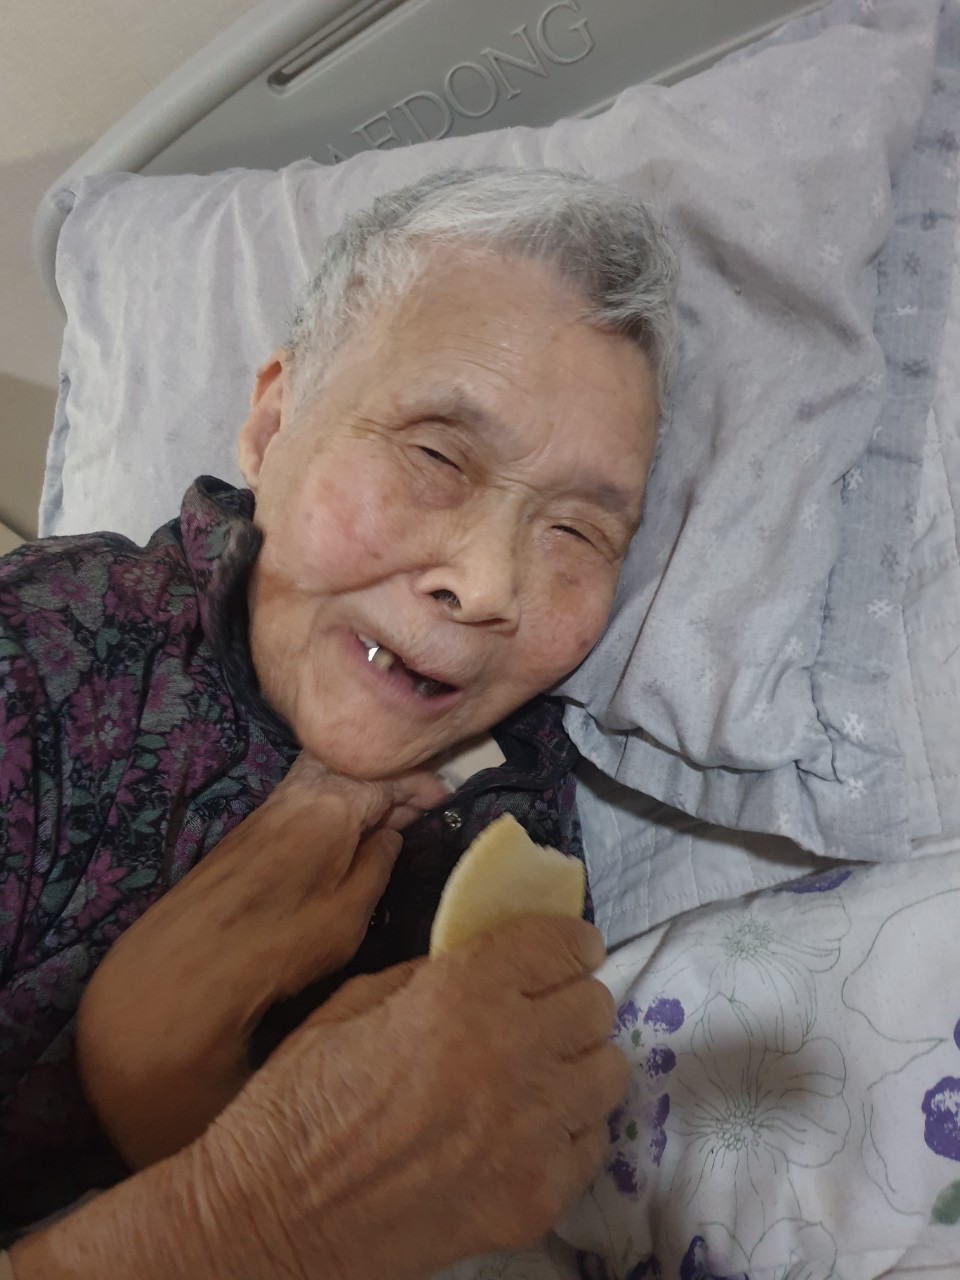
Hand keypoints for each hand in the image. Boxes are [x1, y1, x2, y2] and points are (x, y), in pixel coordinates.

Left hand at [76, 752, 447, 1167]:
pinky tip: (342, 838)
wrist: (184, 968)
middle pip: (349, 765)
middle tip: (415, 807)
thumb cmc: (279, 945)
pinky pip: (302, 799)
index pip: (383, 775)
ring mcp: (266, 811)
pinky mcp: (247, 834)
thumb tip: (391, 830)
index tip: (443, 800)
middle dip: (386, 779)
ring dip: (357, 793)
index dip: (417, 783)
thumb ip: (376, 864)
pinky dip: (332, 807)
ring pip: (322, 780)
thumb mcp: (349, 914)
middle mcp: (295, 794)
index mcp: (328, 806)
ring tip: (385, 824)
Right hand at [190, 914, 627, 1278]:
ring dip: (578, 1063)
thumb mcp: (353, 1004)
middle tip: (541, 1013)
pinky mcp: (536, 1198)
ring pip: (608, 1072)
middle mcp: (511, 1055)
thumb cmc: (299, 1100)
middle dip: (571, 1000)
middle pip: (596, 1005)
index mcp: (461, 995)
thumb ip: (431, 975)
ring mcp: (530, 1133)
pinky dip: (569, 1130)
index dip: (567, 942)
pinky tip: (525, 1131)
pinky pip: (592, 1143)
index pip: (563, 945)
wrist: (273, 1218)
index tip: (562, 950)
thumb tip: (487, 962)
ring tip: (538, 1073)